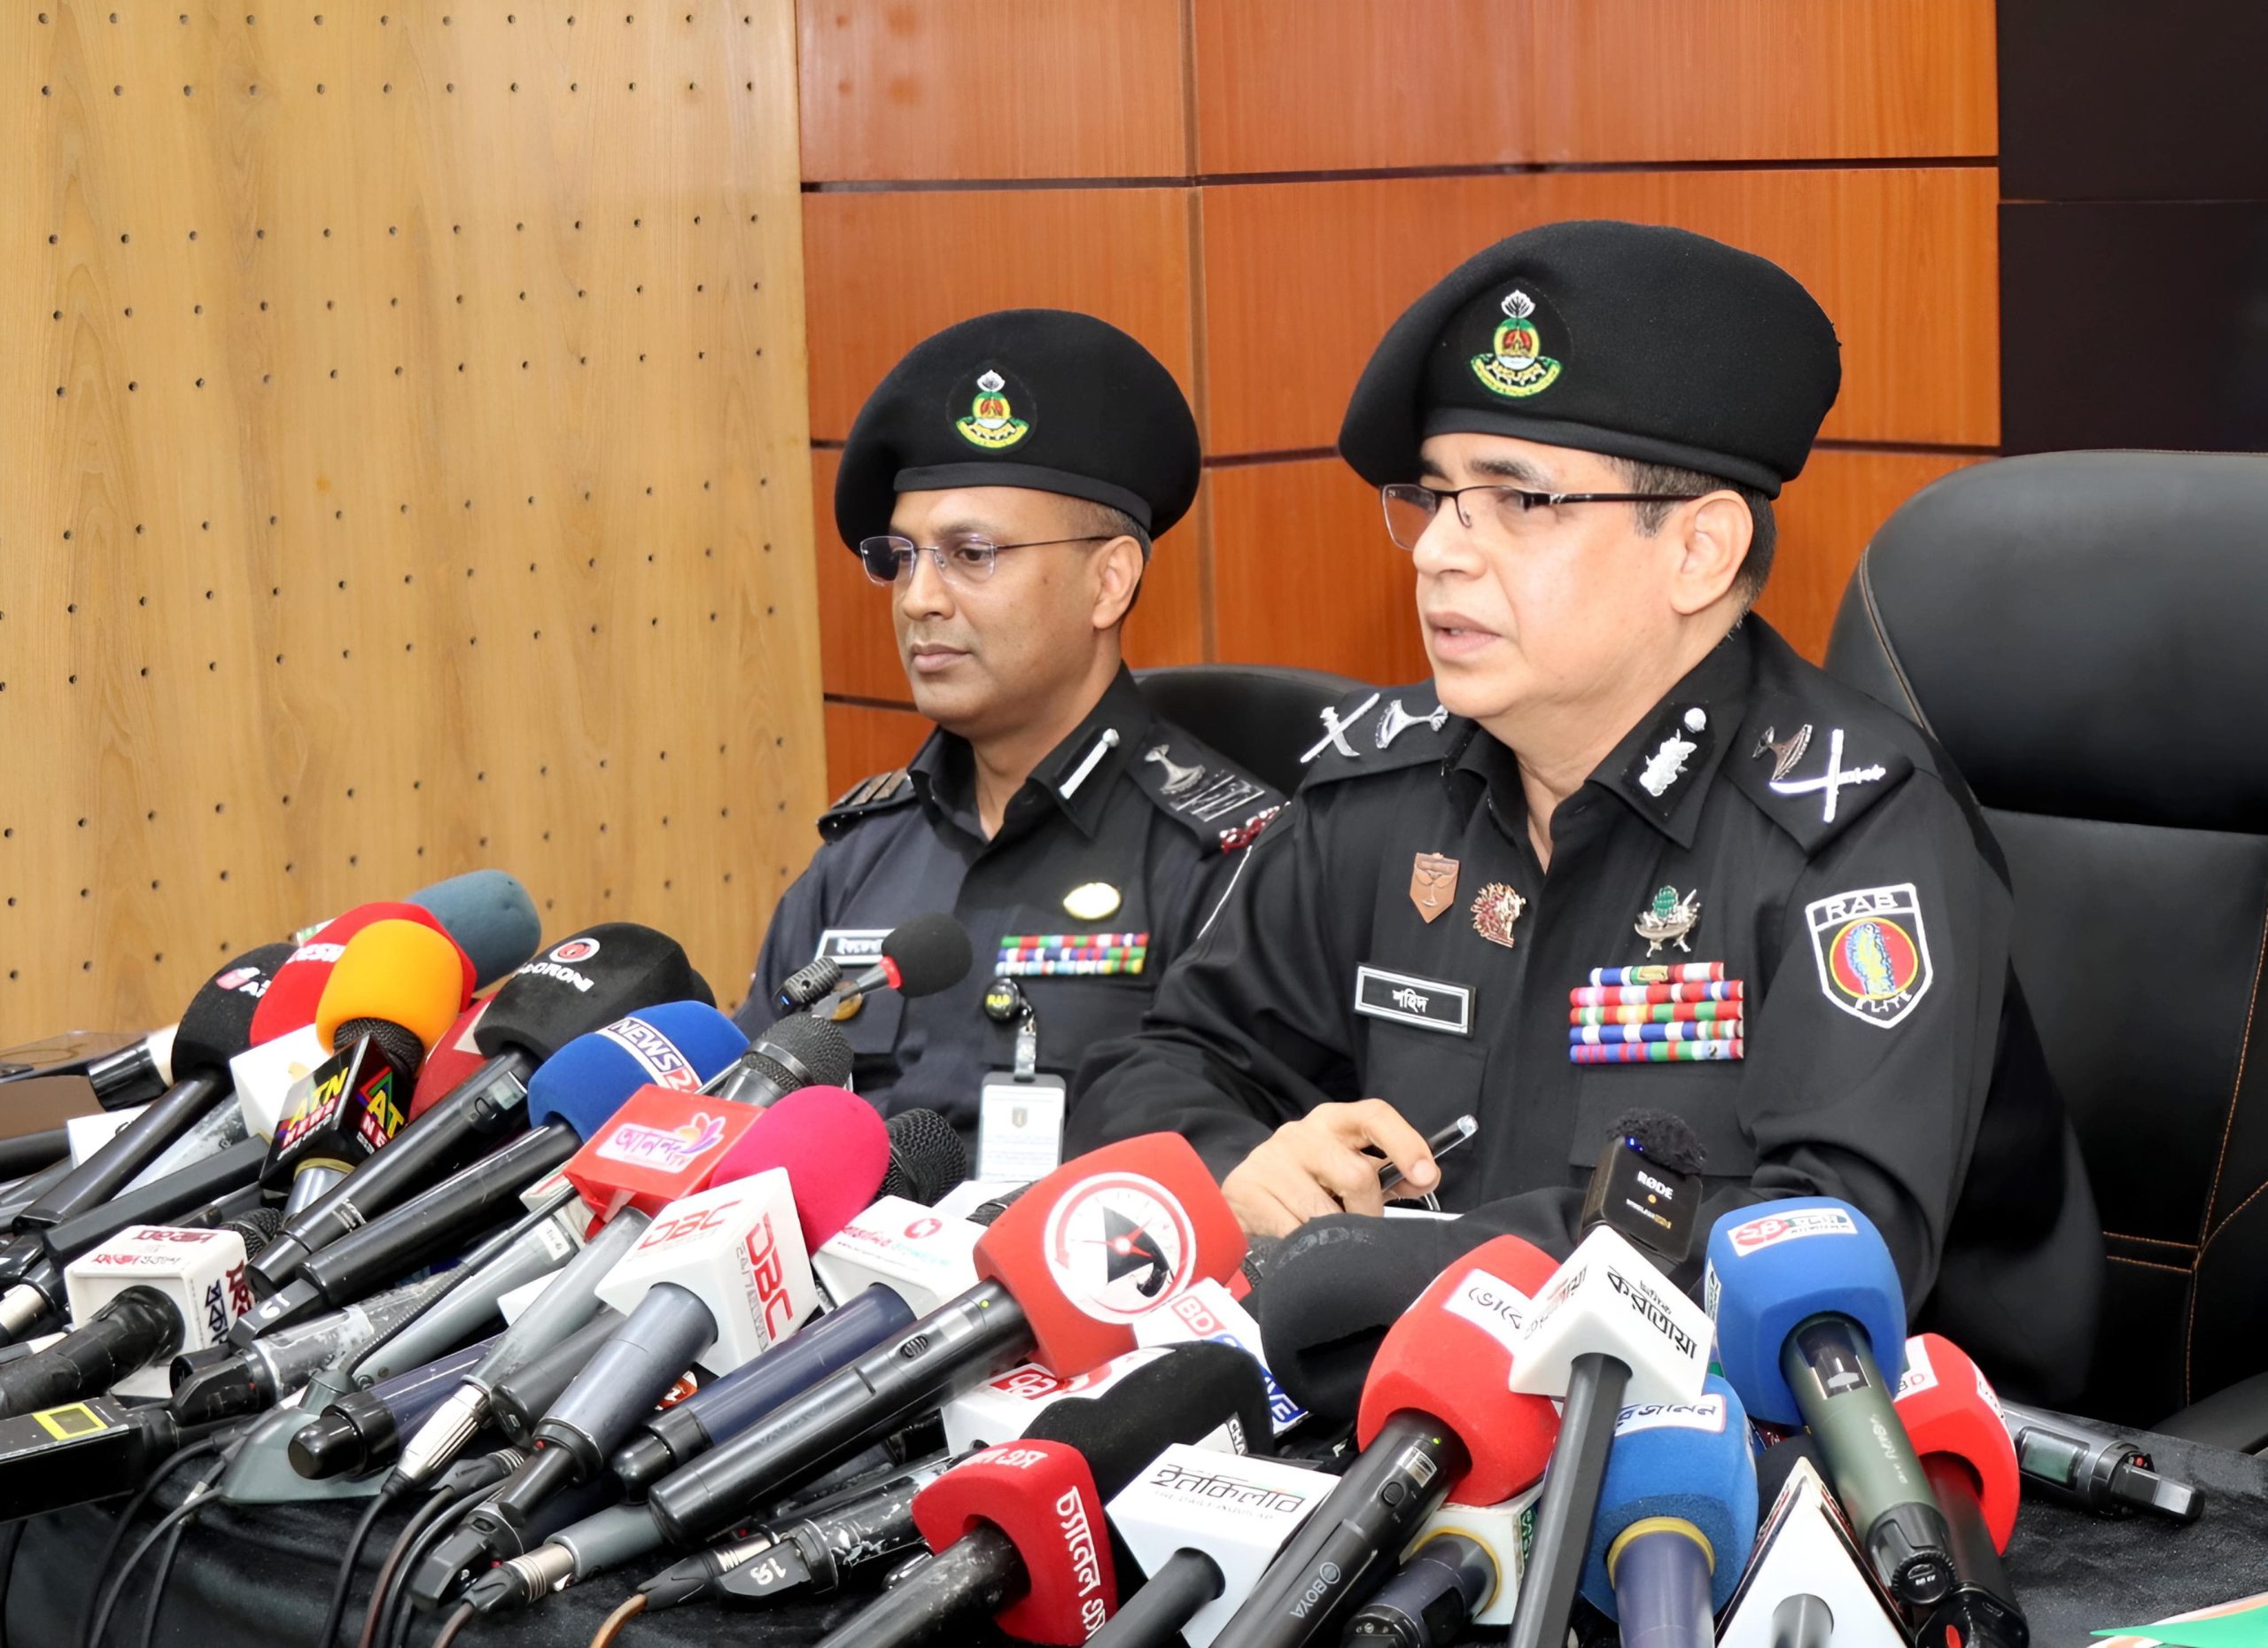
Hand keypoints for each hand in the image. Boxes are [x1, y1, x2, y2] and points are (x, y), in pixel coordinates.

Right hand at [1222, 1099, 1439, 1237]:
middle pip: (1358, 1175)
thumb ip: (1390, 1174)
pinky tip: (1296, 1237)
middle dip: (1368, 1212)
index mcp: (1334, 1122)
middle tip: (1359, 1225)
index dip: (1406, 1144)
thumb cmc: (1309, 1184)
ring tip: (1323, 1233)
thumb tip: (1426, 1179)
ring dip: (1334, 1234)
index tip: (1426, 1177)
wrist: (1246, 1198)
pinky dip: (1303, 1244)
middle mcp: (1302, 1133)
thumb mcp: (1348, 1172)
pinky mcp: (1247, 1187)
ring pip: (1326, 1212)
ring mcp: (1271, 1158)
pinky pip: (1293, 1230)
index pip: (1375, 1116)